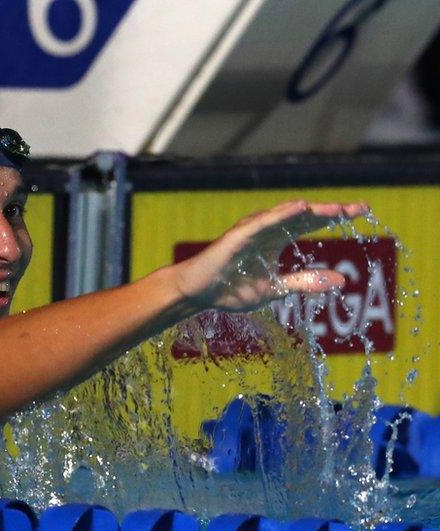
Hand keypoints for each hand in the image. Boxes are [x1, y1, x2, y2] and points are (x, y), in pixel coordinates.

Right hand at [171, 200, 369, 311]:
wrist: (196, 292)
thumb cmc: (230, 289)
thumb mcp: (276, 289)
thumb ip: (305, 282)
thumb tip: (342, 280)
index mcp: (276, 240)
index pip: (311, 223)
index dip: (336, 217)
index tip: (363, 211)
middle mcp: (266, 230)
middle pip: (304, 215)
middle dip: (331, 212)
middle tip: (359, 208)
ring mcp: (252, 231)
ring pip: (286, 216)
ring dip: (312, 211)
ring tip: (336, 209)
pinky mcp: (237, 236)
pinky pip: (262, 223)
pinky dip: (281, 215)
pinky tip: (299, 208)